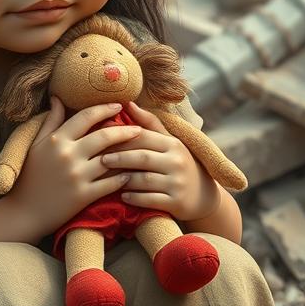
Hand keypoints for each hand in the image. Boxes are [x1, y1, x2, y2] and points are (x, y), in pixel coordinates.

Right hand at [4, 97, 144, 240]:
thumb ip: (50, 121)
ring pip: (111, 160)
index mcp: (56, 140)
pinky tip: (131, 174)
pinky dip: (123, 178)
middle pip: (104, 136)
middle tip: (138, 129)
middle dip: (125, 130)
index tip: (118, 106)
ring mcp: (77, 176)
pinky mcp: (83, 195)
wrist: (24, 212)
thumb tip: (58, 98)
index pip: (86, 117)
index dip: (104, 109)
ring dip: (128, 154)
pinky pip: (110, 183)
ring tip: (140, 151)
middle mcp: (67, 155)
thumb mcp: (36, 145)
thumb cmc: (30, 177)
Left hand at [100, 103, 220, 222]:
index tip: (102, 141)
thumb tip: (128, 103)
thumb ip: (149, 124)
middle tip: (100, 160)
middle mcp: (177, 161)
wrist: (203, 196)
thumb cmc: (178, 164)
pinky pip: (150, 200)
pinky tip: (122, 196)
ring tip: (106, 179)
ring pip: (144, 180)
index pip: (143, 137)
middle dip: (119, 158)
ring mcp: (177, 183)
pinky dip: (134, 198)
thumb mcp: (169, 143)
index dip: (121, 138)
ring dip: (123, 180)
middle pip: (141, 157)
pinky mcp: (176, 202)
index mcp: (173, 144)